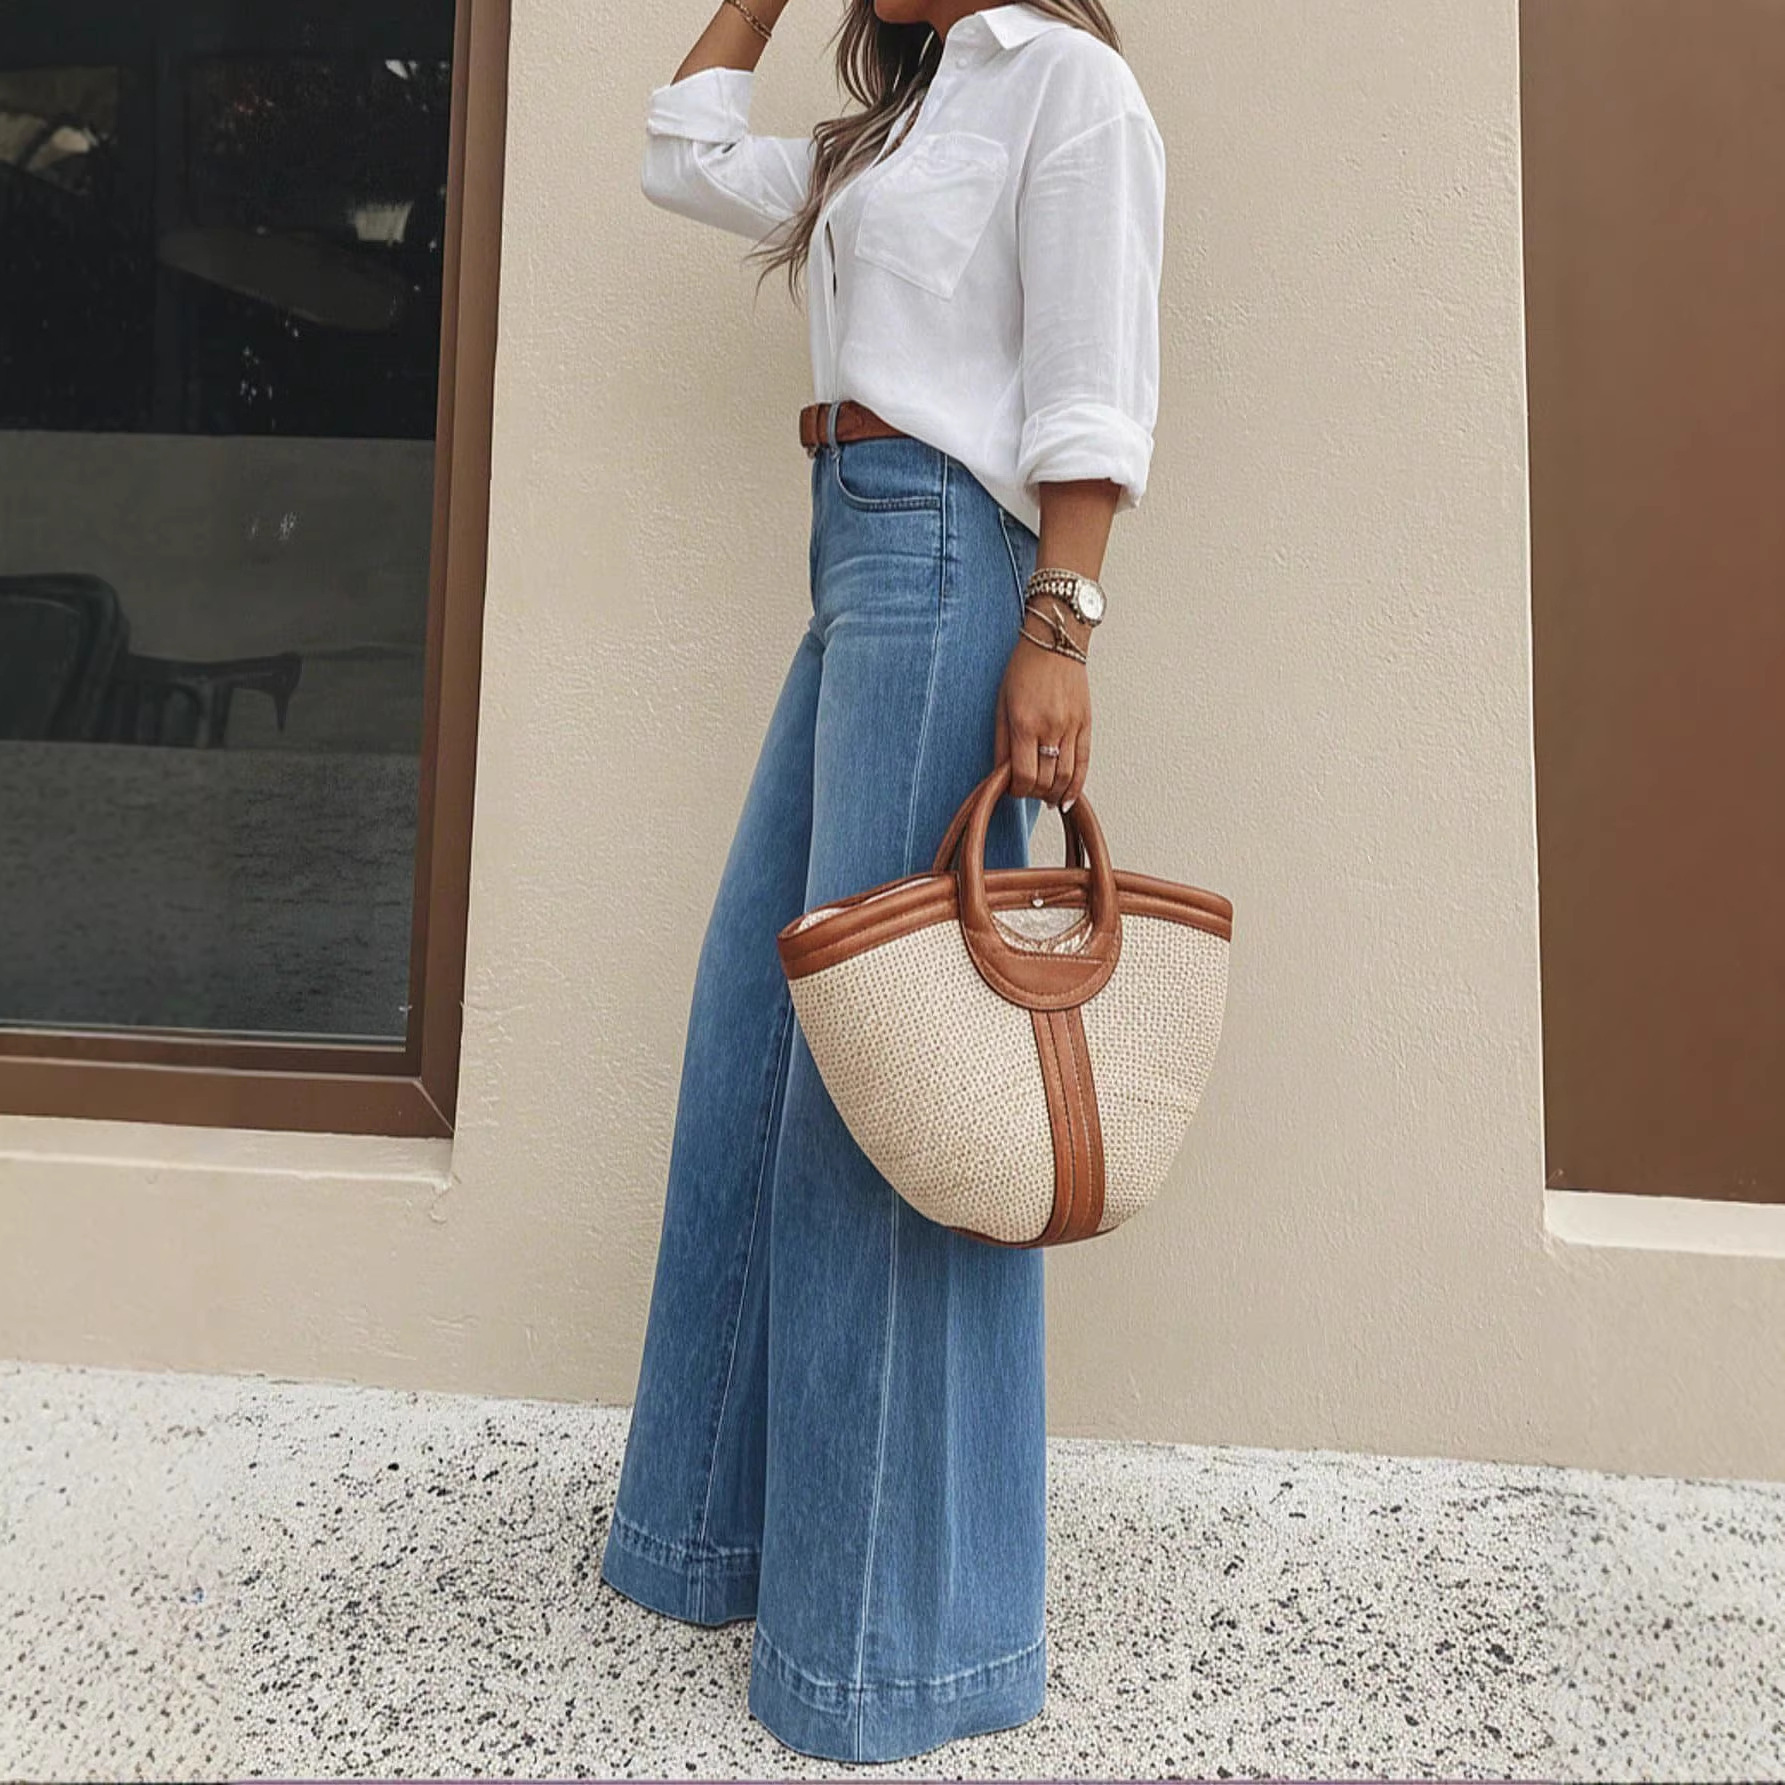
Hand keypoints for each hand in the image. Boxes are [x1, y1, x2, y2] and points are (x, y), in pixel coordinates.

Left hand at [995, 615, 1090, 808]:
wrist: (1055, 643)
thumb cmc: (1023, 670)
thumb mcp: (1001, 704)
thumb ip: (1001, 743)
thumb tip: (1002, 775)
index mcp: (1025, 723)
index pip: (1023, 775)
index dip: (1016, 790)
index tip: (1011, 789)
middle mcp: (1050, 728)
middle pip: (1045, 780)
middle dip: (1033, 793)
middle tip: (1026, 790)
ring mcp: (1072, 727)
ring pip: (1066, 776)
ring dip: (1054, 793)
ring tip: (1045, 797)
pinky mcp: (1086, 724)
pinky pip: (1084, 763)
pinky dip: (1076, 786)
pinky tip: (1068, 798)